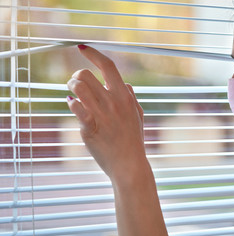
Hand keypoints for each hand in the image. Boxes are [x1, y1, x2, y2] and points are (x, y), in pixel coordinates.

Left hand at [67, 45, 145, 181]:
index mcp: (125, 96)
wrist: (129, 164)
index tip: (82, 48)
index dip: (93, 53)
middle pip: (85, 74)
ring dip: (71, 87)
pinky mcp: (90, 127)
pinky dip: (71, 103)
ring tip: (73, 93)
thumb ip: (132, 98)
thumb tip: (127, 85)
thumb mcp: (138, 116)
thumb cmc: (134, 140)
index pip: (108, 66)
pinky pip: (75, 107)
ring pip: (77, 87)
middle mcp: (113, 102)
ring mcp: (101, 114)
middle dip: (76, 76)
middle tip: (76, 84)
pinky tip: (72, 105)